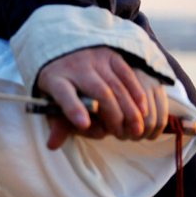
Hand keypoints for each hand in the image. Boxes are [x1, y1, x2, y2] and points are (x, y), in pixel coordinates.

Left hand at [36, 46, 167, 149]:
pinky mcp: (111, 56)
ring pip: (117, 86)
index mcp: (55, 79)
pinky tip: (142, 111)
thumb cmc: (62, 85)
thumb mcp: (53, 103)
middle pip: (98, 92)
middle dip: (113, 115)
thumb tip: (52, 145)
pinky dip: (137, 94)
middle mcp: (75, 67)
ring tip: (135, 129)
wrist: (65, 51)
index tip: (83, 124)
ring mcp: (94, 59)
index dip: (73, 109)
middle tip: (121, 134)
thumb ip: (57, 124)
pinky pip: (129, 75)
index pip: (63, 93)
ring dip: (130, 110)